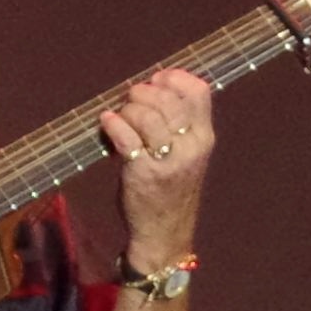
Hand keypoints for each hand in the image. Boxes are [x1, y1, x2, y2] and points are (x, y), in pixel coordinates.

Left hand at [95, 67, 216, 269]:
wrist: (164, 233)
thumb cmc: (171, 188)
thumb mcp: (189, 154)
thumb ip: (181, 123)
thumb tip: (154, 83)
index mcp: (204, 138)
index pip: (199, 91)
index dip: (174, 78)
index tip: (156, 80)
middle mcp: (191, 147)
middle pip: (167, 100)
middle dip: (142, 92)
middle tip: (130, 99)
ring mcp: (168, 161)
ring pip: (146, 116)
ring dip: (126, 109)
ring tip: (119, 115)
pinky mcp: (143, 173)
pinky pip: (125, 136)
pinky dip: (112, 123)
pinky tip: (107, 122)